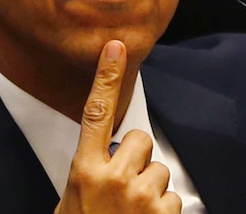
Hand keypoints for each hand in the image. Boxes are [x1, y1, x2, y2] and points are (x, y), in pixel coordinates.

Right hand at [54, 40, 180, 213]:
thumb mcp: (72, 197)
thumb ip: (91, 171)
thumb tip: (108, 157)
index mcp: (84, 167)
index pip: (95, 111)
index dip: (106, 76)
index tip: (116, 48)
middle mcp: (112, 176)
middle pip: (139, 140)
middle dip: (137, 158)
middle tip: (123, 185)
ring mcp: (140, 194)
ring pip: (159, 170)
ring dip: (151, 188)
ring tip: (132, 211)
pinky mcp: (163, 211)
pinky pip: (173, 197)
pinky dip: (164, 211)